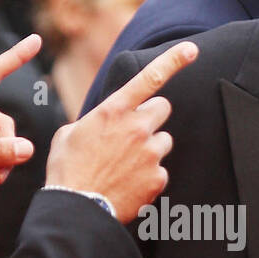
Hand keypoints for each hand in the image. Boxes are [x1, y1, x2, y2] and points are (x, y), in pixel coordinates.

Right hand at [45, 41, 197, 222]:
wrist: (76, 208)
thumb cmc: (67, 169)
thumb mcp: (70, 134)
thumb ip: (95, 120)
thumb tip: (103, 121)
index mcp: (114, 110)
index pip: (149, 78)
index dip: (173, 60)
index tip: (191, 49)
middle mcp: (137, 127)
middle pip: (162, 108)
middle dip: (150, 117)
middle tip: (132, 133)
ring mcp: (150, 153)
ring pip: (163, 141)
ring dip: (149, 148)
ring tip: (124, 165)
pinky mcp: (158, 178)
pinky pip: (160, 170)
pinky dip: (148, 176)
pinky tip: (127, 184)